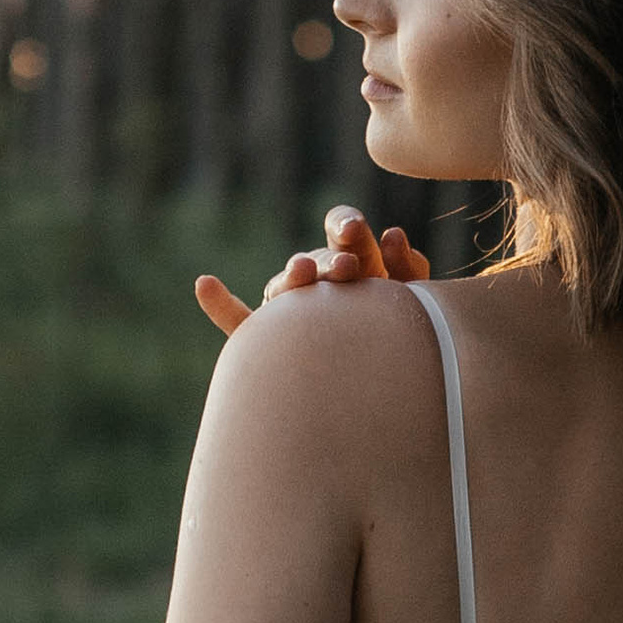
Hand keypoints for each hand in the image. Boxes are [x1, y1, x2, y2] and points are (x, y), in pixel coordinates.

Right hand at [194, 205, 431, 335]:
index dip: (344, 224)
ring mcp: (290, 313)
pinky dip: (222, 306)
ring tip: (300, 273)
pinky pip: (241, 325)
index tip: (352, 230)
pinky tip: (206, 285)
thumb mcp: (416, 301)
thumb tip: (392, 233)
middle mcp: (319, 282)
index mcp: (355, 261)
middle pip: (317, 258)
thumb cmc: (411, 342)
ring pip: (284, 289)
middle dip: (328, 260)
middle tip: (346, 269)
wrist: (396, 399)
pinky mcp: (266, 344)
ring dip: (290, 279)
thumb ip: (407, 268)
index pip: (342, 228)